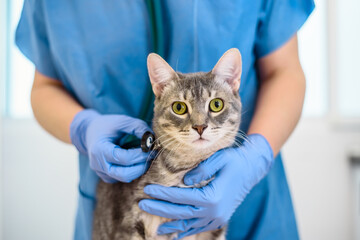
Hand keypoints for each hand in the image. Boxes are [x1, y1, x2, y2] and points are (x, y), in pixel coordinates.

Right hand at [70, 109, 151, 182]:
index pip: (123, 158)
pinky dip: (133, 169)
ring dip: (139, 168)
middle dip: (142, 166)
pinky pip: (124, 177)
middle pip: (125, 175)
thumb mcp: (122, 121)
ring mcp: (102, 173)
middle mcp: (98, 165)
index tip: (152, 147)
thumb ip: (138, 127)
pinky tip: (137, 158)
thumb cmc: (107, 125)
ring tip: (146, 155)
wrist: (90, 132)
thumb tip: (153, 139)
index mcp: (99, 150)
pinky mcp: (108, 177)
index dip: (140, 155)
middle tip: (153, 155)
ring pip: (126, 178)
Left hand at [138, 134, 273, 238]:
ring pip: (189, 224)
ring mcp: (217, 217)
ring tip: (156, 229)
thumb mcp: (219, 159)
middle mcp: (214, 211)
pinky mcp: (219, 218)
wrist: (253, 168)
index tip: (147, 189)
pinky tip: (177, 233)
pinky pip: (200, 228)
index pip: (181, 197)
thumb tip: (184, 182)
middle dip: (160, 209)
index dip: (162, 193)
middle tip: (142, 205)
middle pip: (181, 213)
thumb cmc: (235, 160)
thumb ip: (200, 171)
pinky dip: (187, 230)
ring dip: (171, 225)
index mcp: (212, 197)